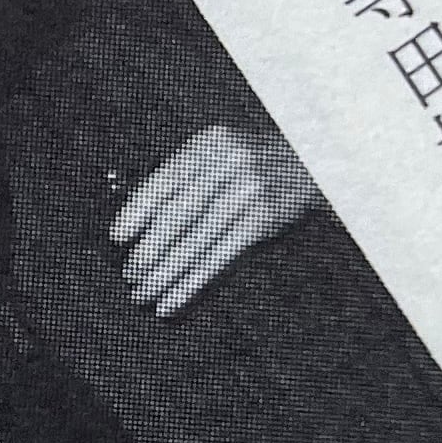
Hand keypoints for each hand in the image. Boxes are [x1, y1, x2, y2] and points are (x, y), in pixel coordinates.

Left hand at [111, 123, 320, 317]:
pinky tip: (174, 299)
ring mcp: (251, 189)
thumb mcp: (225, 155)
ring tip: (145, 294)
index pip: (166, 178)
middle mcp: (230, 162)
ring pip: (197, 239)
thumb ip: (191, 177)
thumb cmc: (262, 166)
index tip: (118, 236)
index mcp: (211, 143)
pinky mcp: (266, 218)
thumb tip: (138, 225)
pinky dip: (193, 281)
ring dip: (167, 272)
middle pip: (179, 212)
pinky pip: (220, 255)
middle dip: (151, 248)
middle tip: (131, 275)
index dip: (138, 209)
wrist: (323, 163)